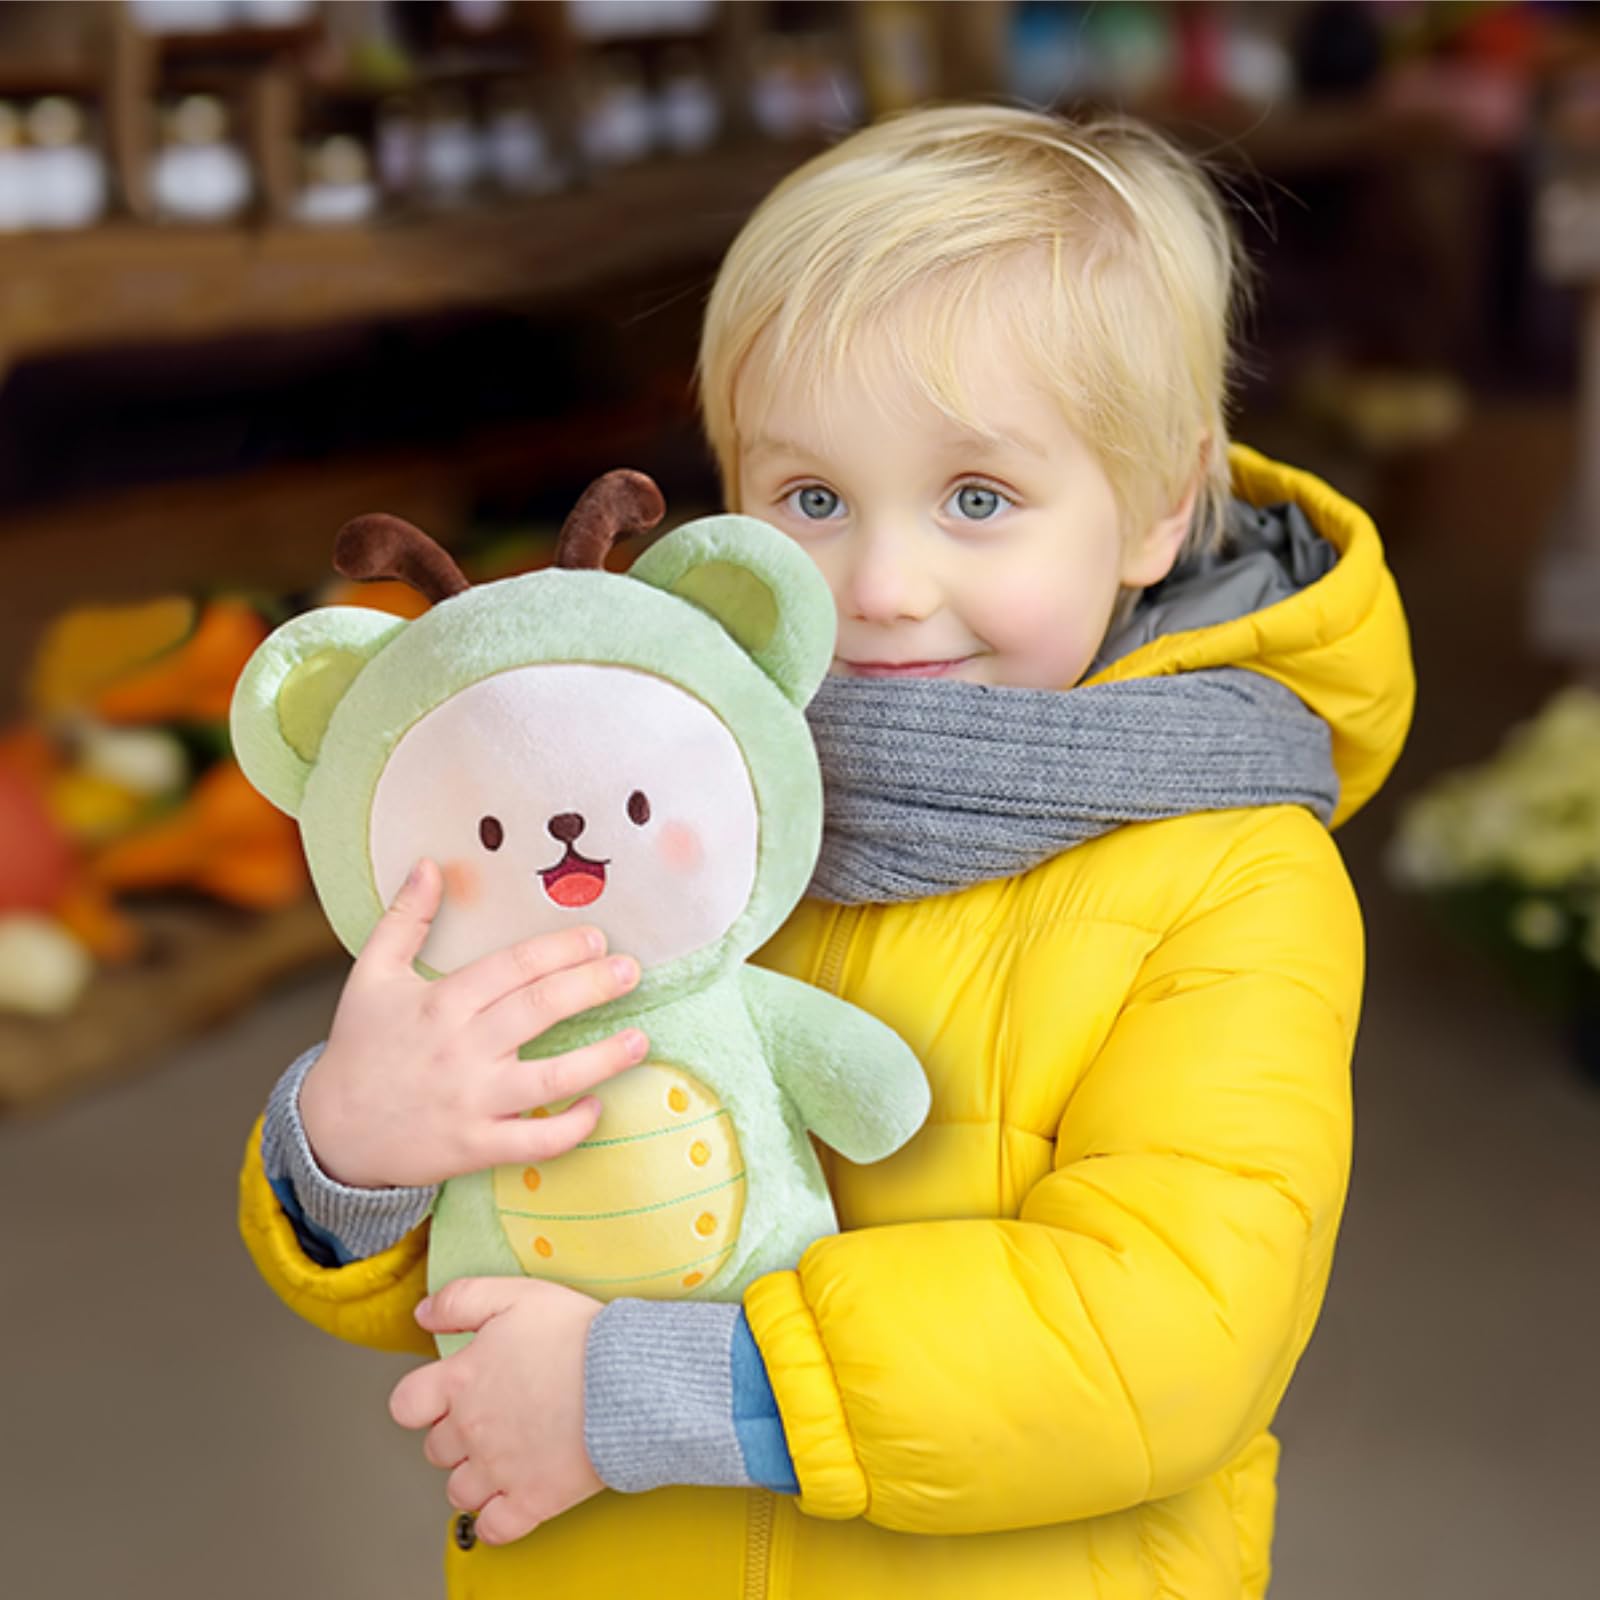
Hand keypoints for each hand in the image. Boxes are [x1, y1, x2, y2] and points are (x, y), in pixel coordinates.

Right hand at [299, 858, 646, 1188]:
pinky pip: (533, 1142)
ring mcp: (471, 1101)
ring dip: (601, 1059)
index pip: (512, 967)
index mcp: (441, 1003)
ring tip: (641, 1039)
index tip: (597, 937)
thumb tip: (431, 863)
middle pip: (538, 1009)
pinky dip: (570, 1128)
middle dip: (590, 986)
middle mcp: (461, 1049)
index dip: (559, 949)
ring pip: (550, 1079)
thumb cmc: (361, 1047)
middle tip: (630, 970)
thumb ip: (404, 918)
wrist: (332, 1133)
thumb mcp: (372, 975)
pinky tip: (599, 1106)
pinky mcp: (475, 1147)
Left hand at [390, 1278, 605, 1545]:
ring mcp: (499, 1470)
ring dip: (475, 1477)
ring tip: (507, 1455)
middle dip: (458, 1435)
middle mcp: (471, 1430)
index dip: (423, 1401)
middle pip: (437, 1449)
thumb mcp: (516, 1295)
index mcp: (461, 1380)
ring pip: (459, 1491)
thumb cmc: (577, 1334)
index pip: (406, 1405)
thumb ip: (461, 1300)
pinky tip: (515, 1495)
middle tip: (494, 1416)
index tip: (447, 1395)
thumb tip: (422, 1314)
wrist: (628, 1377)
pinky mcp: (531, 1500)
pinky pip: (494, 1528)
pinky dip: (498, 1519)